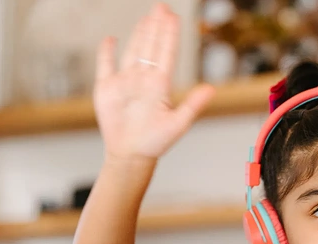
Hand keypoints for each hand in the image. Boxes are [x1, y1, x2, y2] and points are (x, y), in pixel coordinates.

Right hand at [93, 2, 215, 160]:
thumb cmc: (155, 142)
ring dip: (139, 34)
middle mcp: (143, 79)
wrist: (130, 155)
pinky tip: (111, 39)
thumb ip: (193, 104)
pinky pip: (105, 64)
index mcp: (160, 85)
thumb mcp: (178, 124)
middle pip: (150, 46)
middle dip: (156, 26)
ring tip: (147, 18)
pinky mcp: (106, 88)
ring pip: (133, 51)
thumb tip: (212, 88)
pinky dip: (106, 51)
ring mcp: (125, 81)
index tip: (173, 16)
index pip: (166, 53)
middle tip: (161, 7)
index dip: (169, 34)